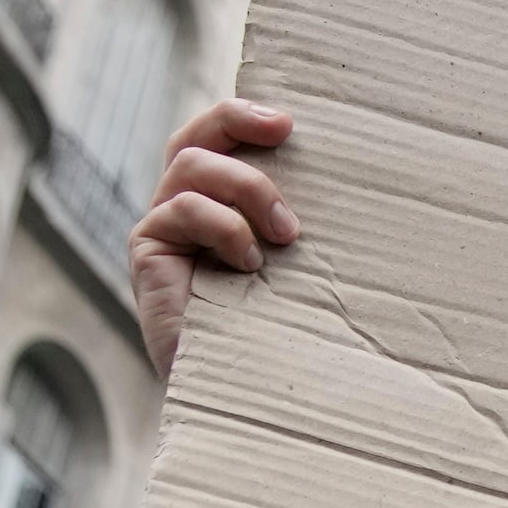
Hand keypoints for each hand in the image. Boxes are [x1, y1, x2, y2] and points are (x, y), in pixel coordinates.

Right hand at [131, 100, 297, 384]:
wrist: (240, 390)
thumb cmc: (280, 329)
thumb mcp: (296, 266)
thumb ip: (296, 225)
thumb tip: (361, 185)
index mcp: (216, 203)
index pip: (217, 139)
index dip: (242, 116)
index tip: (290, 122)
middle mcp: (182, 208)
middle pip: (194, 136)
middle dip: (235, 120)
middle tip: (283, 130)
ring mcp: (161, 227)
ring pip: (191, 166)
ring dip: (247, 189)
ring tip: (287, 234)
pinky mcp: (146, 251)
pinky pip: (182, 210)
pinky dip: (224, 227)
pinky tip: (249, 264)